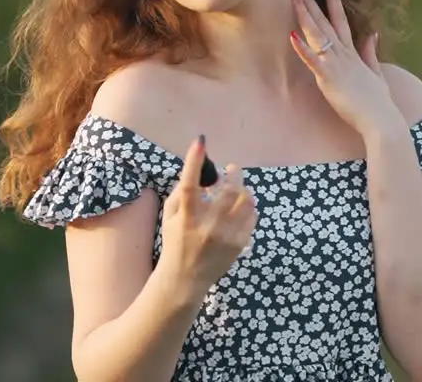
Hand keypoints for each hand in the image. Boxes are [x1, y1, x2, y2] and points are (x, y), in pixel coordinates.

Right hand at [158, 136, 257, 301]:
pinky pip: (252, 216)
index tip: (200, 141)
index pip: (189, 185)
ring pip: (247, 201)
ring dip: (243, 189)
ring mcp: (227, 236)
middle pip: (230, 190)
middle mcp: (208, 226)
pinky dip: (248, 206)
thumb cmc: (174, 242)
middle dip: (234, 173)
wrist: (185, 278)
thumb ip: (181, 193)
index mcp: (186, 217)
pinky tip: (240, 207)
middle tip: (232, 169)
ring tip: (237, 188)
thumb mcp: (168, 216)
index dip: (194, 162)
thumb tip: (203, 172)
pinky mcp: (240, 244)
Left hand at [289, 0, 401, 138]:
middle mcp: (343, 53)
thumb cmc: (377, 101)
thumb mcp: (376, 72)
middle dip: (310, 0)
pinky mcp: (329, 78)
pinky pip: (313, 61)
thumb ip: (370, 52)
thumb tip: (371, 34)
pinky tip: (292, 36)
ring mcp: (336, 64)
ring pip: (317, 34)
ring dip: (305, 15)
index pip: (340, 18)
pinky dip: (302, 49)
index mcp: (352, 52)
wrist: (381, 119)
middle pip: (324, 20)